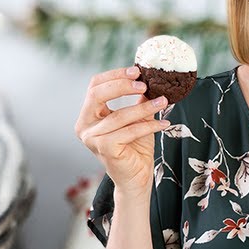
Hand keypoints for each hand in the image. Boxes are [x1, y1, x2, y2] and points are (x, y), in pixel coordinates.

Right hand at [74, 66, 168, 197]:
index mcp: (88, 115)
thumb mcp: (135, 117)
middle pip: (97, 94)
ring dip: (144, 107)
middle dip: (122, 85)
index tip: (137, 71)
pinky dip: (148, 125)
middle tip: (144, 83)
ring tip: (163, 101)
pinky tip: (163, 123)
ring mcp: (92, 138)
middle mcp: (84, 126)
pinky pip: (129, 131)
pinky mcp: (104, 149)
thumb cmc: (134, 147)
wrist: (136, 177)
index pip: (95, 86)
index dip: (115, 75)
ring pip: (119, 115)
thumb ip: (137, 98)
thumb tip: (150, 76)